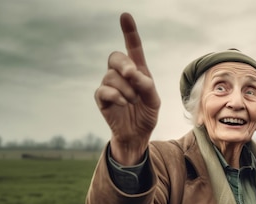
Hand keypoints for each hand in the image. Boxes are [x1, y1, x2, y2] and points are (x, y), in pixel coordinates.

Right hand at [94, 13, 160, 164]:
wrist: (137, 135)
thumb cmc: (146, 114)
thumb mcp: (154, 100)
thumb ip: (147, 86)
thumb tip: (134, 74)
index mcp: (138, 71)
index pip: (132, 48)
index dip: (129, 32)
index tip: (125, 16)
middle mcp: (121, 75)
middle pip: (115, 57)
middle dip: (125, 65)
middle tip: (133, 75)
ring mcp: (110, 85)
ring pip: (112, 76)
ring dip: (126, 89)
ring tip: (134, 102)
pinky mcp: (102, 98)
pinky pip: (104, 90)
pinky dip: (117, 96)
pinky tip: (125, 104)